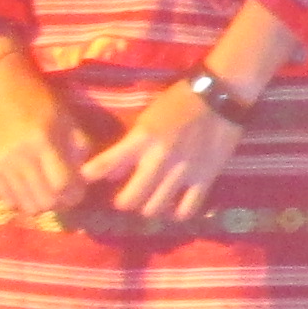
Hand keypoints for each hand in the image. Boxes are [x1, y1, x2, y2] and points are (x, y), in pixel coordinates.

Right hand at [0, 42, 89, 219]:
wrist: (1, 88)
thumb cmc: (41, 101)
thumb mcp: (68, 118)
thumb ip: (79, 147)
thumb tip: (86, 177)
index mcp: (44, 141)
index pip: (62, 184)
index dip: (75, 194)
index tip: (80, 192)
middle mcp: (20, 155)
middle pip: (44, 199)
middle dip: (60, 203)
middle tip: (66, 196)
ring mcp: (0, 163)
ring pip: (25, 204)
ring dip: (42, 205)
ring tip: (49, 195)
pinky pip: (6, 199)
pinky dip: (22, 202)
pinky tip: (30, 192)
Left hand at [79, 79, 245, 224]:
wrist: (220, 96)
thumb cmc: (178, 103)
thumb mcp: (146, 119)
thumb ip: (128, 147)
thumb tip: (109, 175)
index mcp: (141, 139)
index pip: (103, 166)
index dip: (89, 177)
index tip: (87, 181)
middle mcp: (159, 159)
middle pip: (129, 200)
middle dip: (123, 201)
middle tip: (127, 196)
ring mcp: (184, 171)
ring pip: (155, 209)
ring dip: (149, 207)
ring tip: (151, 201)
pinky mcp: (205, 177)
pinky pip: (187, 209)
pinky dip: (177, 212)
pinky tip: (175, 206)